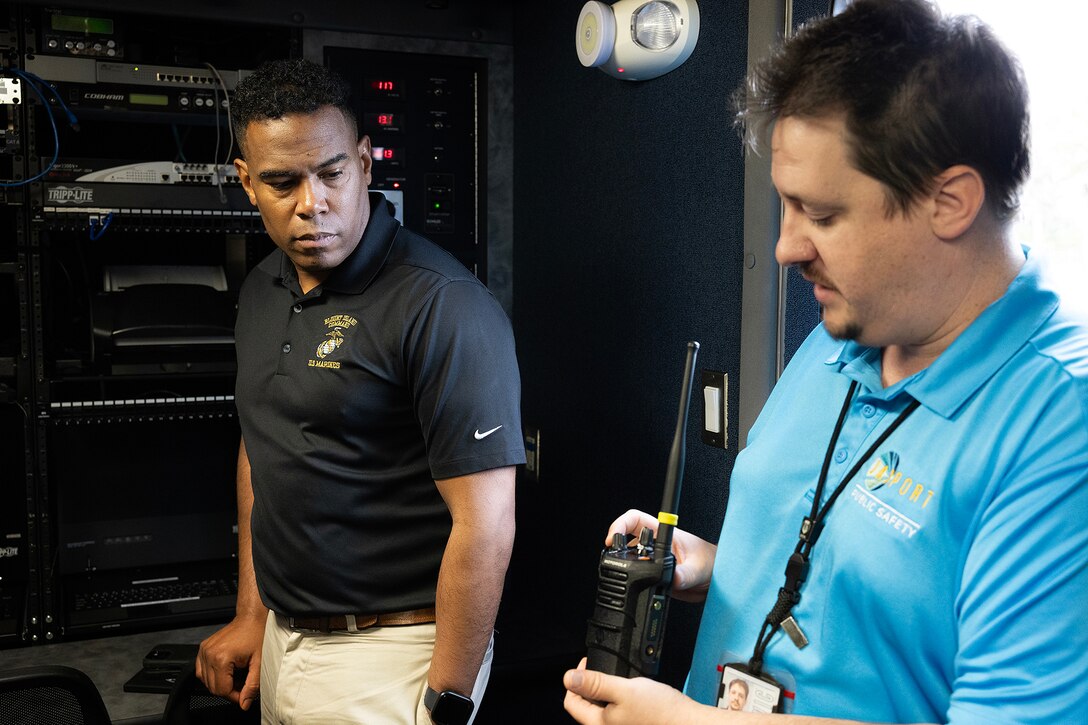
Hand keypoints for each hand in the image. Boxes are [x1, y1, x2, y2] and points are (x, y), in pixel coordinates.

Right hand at [195, 614, 264, 710]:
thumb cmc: (257, 634)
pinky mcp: (203, 648)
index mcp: (221, 658)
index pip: (222, 690)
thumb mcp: (260, 662)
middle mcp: (209, 654)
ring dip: (220, 682)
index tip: (244, 693)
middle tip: (243, 682)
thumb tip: (244, 703)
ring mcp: (204, 650)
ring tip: (236, 674)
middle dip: (229, 689)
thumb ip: (252, 686)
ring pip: (206, 681)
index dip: (235, 696)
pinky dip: (213, 675)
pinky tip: (225, 670)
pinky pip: (201, 671)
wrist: (251, 617)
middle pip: (213, 687)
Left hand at [564, 658, 697, 724]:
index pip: (571, 702)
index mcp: (598, 724)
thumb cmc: (661, 712)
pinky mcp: (633, 724)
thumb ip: (595, 684)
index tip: (587, 664)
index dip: (576, 679)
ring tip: (620, 680)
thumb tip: (569, 678)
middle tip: (605, 670)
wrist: (688, 724)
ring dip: (606, 691)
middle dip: (592, 685)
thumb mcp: (624, 690)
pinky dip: (620, 699)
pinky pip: (617, 711)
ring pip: (603, 708)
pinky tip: (633, 693)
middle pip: (586, 706)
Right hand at [607, 509, 715, 602]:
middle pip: (626, 539)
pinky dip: (633, 581)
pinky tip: (637, 586)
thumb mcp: (699, 568)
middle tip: (614, 559)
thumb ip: (685, 574)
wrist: (716, 580)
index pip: (636, 519)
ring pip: (628, 558)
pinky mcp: (653, 576)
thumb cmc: (712, 562)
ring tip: (628, 576)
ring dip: (624, 566)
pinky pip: (636, 575)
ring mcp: (653, 561)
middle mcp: (656, 546)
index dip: (620, 524)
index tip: (612, 539)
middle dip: (616, 548)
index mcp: (665, 534)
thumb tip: (674, 579)